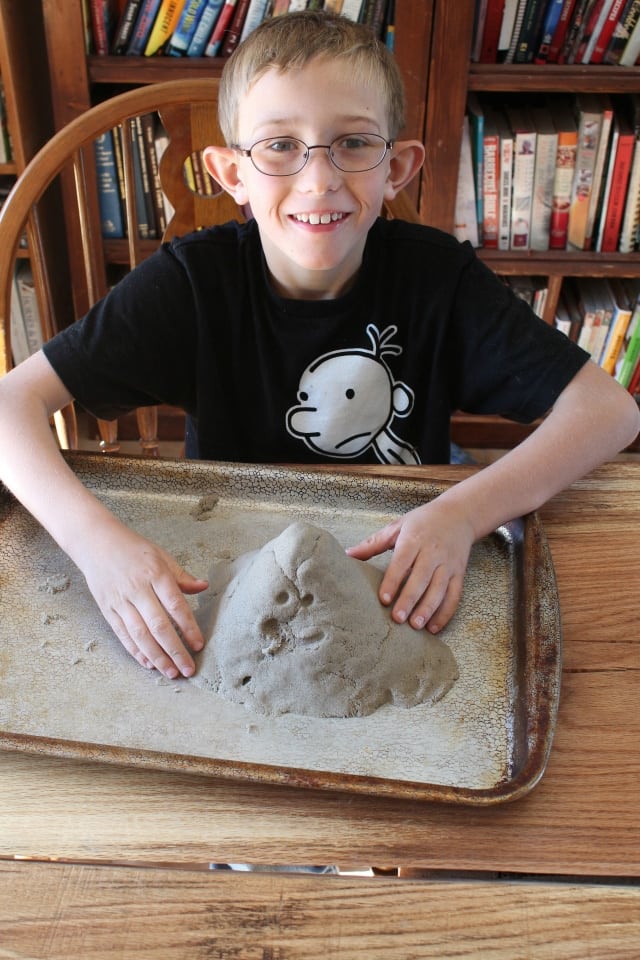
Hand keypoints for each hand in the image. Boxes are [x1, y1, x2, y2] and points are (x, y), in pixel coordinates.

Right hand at [77, 521, 207, 678]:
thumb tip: (203, 587)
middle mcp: (137, 589)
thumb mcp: (160, 555)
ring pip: (140, 635)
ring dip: (157, 657)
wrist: (96, 542)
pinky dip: (135, 651)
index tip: (198, 644)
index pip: (175, 606)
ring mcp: (120, 601)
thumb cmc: (133, 549)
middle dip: (175, 650)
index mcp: (155, 574)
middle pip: (158, 626)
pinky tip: (148, 663)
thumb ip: (181, 576)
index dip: (188, 627)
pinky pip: (123, 635)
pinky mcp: (108, 610)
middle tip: (188, 669)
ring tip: (171, 672)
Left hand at [346, 498, 474, 632]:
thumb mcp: (397, 526)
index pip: (402, 562)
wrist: (459, 514)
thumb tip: (347, 555)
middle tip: (398, 618)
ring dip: (428, 609)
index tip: (383, 599)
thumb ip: (373, 543)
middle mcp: (433, 552)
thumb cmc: (423, 521)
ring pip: (439, 589)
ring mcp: (448, 564)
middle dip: (410, 599)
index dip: (393, 581)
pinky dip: (445, 613)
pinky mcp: (459, 573)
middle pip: (421, 578)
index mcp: (414, 539)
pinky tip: (433, 628)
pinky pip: (454, 595)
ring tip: (416, 626)